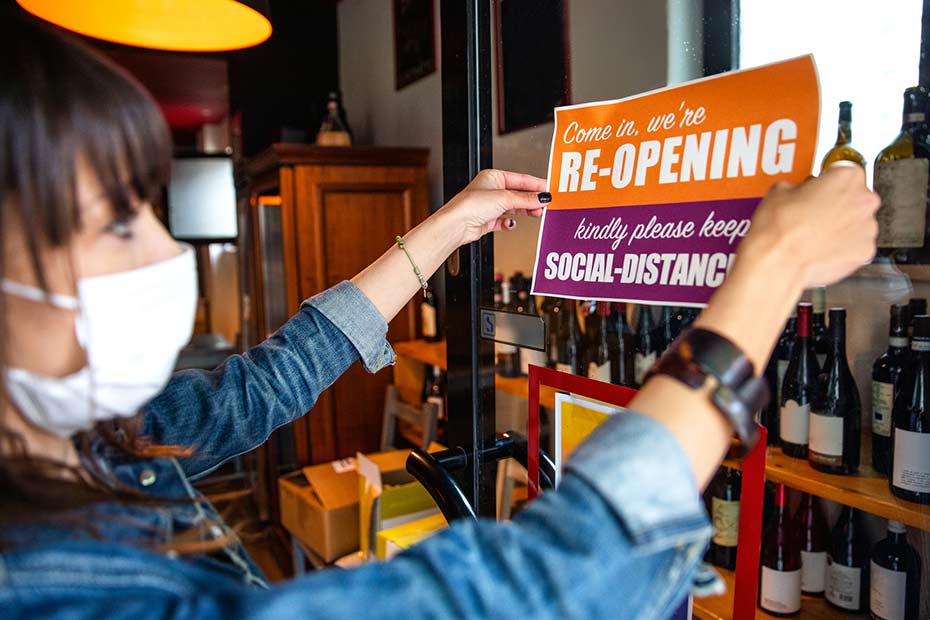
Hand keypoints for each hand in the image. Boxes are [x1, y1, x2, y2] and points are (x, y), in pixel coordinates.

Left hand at [434, 169, 548, 245]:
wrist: (456, 225)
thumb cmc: (470, 205)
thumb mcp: (504, 198)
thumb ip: (525, 199)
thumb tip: (542, 197)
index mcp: (493, 177)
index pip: (520, 179)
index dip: (536, 185)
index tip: (549, 189)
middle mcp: (490, 190)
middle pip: (518, 194)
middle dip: (532, 200)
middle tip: (546, 204)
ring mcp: (489, 206)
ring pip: (513, 207)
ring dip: (524, 211)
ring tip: (536, 213)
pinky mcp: (487, 220)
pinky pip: (503, 221)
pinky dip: (509, 223)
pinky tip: (512, 223)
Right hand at [740, 165, 879, 288]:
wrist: (777, 262)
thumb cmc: (779, 229)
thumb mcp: (779, 191)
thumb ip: (800, 186)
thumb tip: (799, 192)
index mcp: (846, 177)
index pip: (844, 171)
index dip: (828, 181)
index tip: (820, 188)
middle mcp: (864, 200)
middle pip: (856, 197)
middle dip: (838, 204)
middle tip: (814, 213)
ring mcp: (867, 228)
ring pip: (857, 222)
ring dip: (842, 226)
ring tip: (816, 234)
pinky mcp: (864, 252)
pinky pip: (856, 245)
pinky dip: (843, 247)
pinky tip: (822, 248)